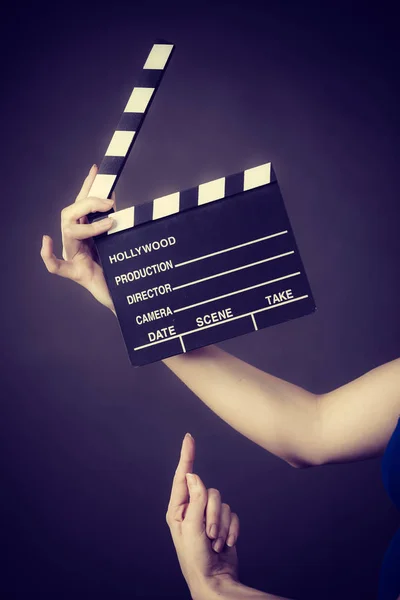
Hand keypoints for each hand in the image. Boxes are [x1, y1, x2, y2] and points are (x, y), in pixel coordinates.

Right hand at [40, 164, 115, 312]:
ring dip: (86, 224)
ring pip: (67, 231)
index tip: (96, 168)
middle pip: (70, 213)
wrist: (126, 297)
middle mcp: (77, 242)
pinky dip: (47, 254)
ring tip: (108, 222)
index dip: (88, 186)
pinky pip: (55, 266)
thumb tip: (116, 202)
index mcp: (89, 232)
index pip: (84, 204)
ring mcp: (74, 257)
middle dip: (88, 203)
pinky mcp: (76, 274)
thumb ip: (119, 224)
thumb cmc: (123, 270)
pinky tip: (46, 240)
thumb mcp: (122, 241)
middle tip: (110, 204)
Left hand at [166, 433, 239, 598]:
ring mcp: (207, 515)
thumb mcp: (192, 529)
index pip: (182, 476)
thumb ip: (195, 500)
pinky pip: (232, 513)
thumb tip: (193, 474)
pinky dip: (231, 529)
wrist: (215, 580)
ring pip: (222, 503)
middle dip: (213, 514)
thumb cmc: (196, 559)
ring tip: (215, 543)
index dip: (187, 455)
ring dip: (221, 525)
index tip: (189, 437)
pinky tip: (227, 544)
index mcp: (177, 509)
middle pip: (209, 492)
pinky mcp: (222, 522)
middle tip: (209, 535)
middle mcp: (192, 509)